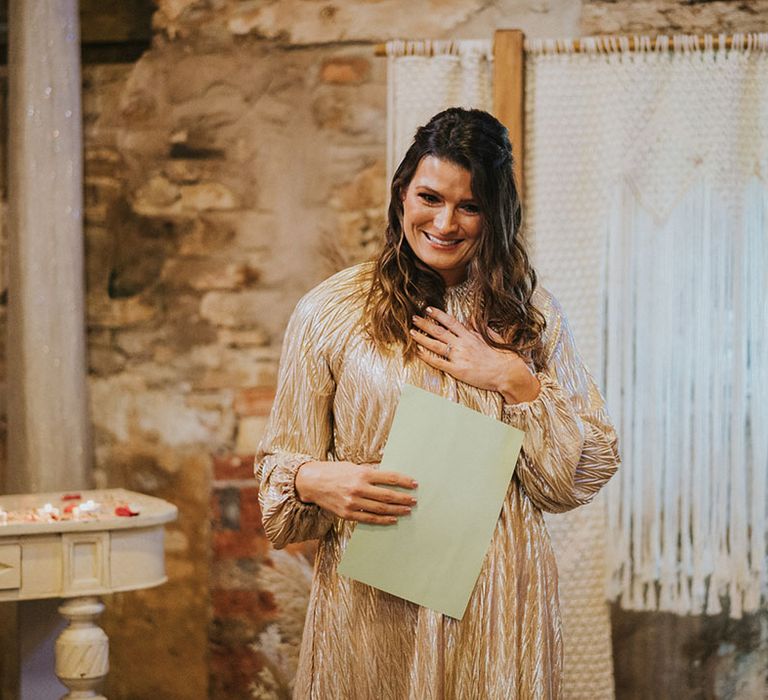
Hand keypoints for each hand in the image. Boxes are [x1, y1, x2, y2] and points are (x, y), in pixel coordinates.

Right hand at [295, 460, 417, 524]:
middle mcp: (359, 488)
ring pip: (381, 509)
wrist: (312, 482)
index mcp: (362, 473)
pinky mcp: (348, 513)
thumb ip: (370, 472)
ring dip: (397, 510)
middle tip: (414, 501)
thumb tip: (388, 477)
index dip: (404, 482)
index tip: (415, 484)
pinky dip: (383, 520)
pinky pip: (369, 519)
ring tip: (407, 510)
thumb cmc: (334, 471)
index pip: (389, 478)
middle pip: (388, 496)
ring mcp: (353, 502)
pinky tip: (393, 519)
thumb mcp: (353, 466)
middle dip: (404, 499)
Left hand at [410, 306, 539, 403]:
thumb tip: (471, 318)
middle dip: (425, 324)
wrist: (508, 373)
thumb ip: (479, 327)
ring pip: (435, 345)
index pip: (450, 321)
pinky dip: (427, 356)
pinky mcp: (458, 370)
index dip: (437, 314)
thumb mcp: (492, 336)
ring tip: (411, 332)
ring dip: (422, 338)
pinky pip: (438, 362)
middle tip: (413, 318)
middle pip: (439, 331)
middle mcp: (463, 344)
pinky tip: (418, 351)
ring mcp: (459, 357)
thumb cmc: (503, 356)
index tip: (427, 309)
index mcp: (471, 335)